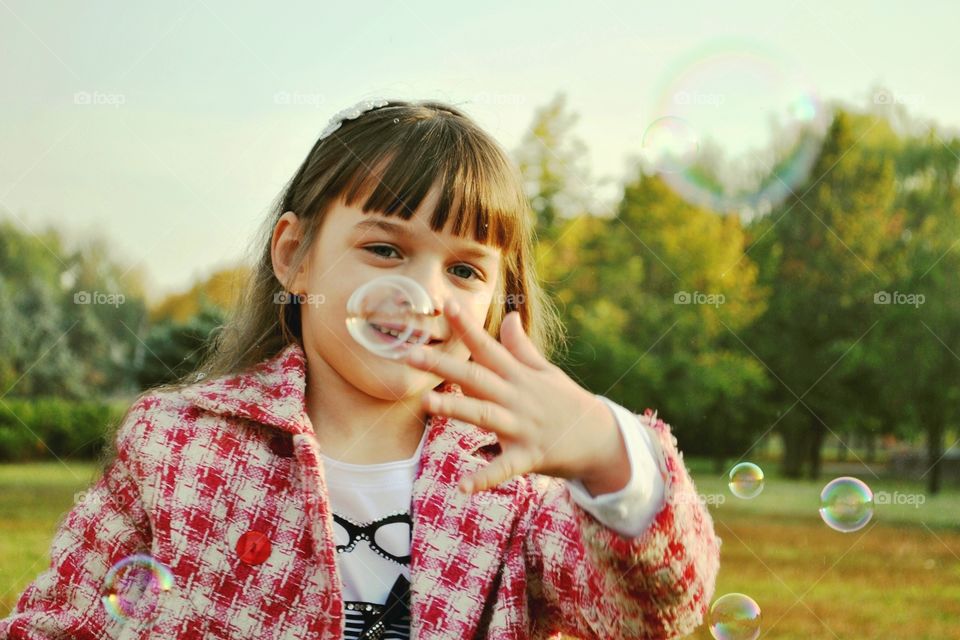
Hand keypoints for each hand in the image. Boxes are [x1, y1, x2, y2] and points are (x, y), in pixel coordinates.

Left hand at [402, 300, 628, 494]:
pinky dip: (484, 478)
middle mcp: (517, 397)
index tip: (446, 305)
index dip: (467, 327)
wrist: (601, 438)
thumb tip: (510, 317)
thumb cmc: (566, 402)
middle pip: (476, 377)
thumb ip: (522, 347)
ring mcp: (522, 427)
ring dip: (456, 408)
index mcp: (518, 375)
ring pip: (484, 415)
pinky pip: (503, 469)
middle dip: (443, 365)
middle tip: (411, 354)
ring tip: (425, 402)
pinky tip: (462, 487)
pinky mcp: (529, 457)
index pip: (487, 346)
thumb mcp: (546, 371)